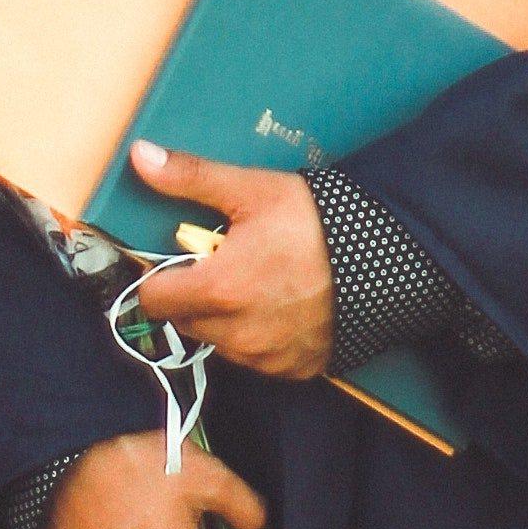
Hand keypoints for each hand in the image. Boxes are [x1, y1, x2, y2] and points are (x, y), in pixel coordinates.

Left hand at [128, 146, 335, 381]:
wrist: (387, 255)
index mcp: (218, 290)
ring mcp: (267, 358)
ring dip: (224, 318)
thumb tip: (140, 157)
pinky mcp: (294, 371)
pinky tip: (280, 305)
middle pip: (185, 321)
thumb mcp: (249, 189)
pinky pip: (257, 360)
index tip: (181, 258)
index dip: (160, 275)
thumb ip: (190, 178)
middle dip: (194, 294)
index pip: (154, 299)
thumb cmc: (314, 219)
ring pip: (219, 342)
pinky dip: (258, 337)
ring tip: (257, 281)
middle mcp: (238, 335)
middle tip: (225, 262)